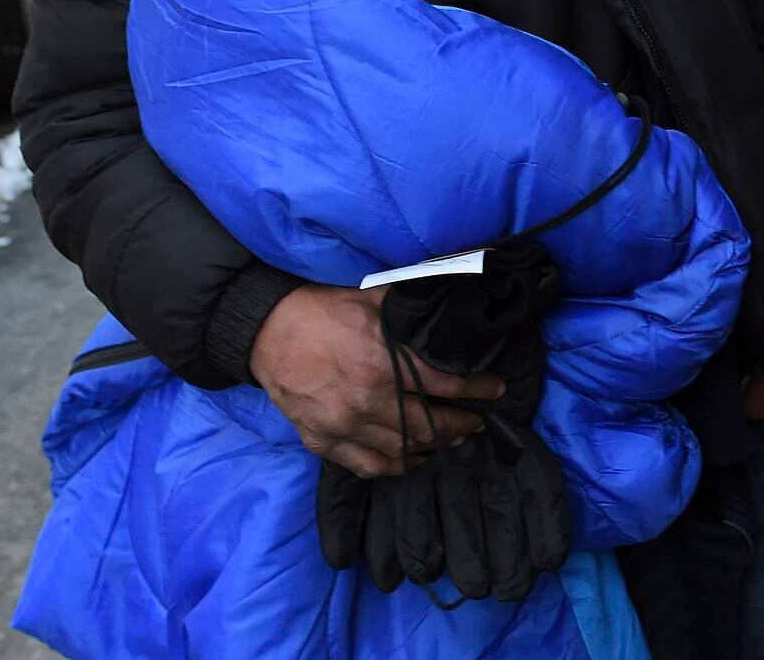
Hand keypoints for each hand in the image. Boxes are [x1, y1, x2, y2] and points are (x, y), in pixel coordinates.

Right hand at [249, 283, 504, 477]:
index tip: (495, 389)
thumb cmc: (324, 312)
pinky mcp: (324, 441)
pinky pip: (370, 465)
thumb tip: (452, 304)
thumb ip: (412, 311)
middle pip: (430, 424)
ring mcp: (344, 425)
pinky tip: (413, 458)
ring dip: (435, 446)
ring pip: (404, 449)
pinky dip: (397, 465)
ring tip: (452, 438)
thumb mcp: (373, 298)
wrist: (268, 333)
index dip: (478, 389)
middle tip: (477, 421)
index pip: (446, 384)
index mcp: (383, 361)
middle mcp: (367, 399)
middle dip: (462, 424)